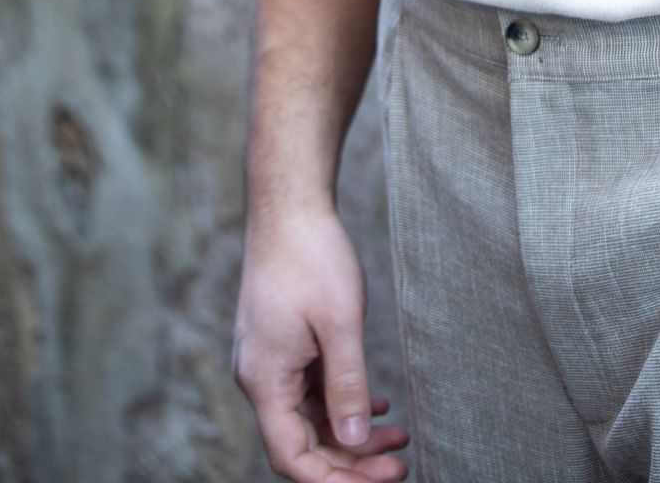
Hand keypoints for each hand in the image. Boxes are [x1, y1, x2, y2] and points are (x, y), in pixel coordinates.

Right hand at [232, 203, 410, 480]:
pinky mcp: (282, 344)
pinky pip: (309, 390)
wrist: (289, 204)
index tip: (380, 481)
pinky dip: (341, 402)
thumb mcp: (340, 322)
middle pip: (302, 443)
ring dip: (350, 433)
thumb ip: (347, 384)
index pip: (292, 457)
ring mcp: (269, 360)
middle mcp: (260, 378)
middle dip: (350, 461)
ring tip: (399, 435)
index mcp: (265, 380)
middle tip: (400, 467)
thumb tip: (353, 441)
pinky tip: (377, 406)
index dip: (334, 479)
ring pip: (309, 418)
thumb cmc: (312, 254)